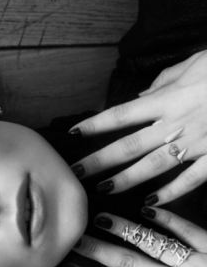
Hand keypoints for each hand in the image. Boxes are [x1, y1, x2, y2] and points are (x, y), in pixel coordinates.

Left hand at [69, 50, 206, 204]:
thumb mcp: (195, 63)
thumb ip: (165, 81)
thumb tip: (141, 97)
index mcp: (169, 99)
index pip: (121, 114)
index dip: (95, 125)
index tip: (72, 134)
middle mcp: (177, 123)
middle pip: (129, 146)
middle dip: (99, 160)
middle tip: (74, 172)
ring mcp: (198, 143)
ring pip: (154, 166)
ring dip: (126, 179)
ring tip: (102, 189)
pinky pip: (193, 178)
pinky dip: (172, 192)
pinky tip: (152, 203)